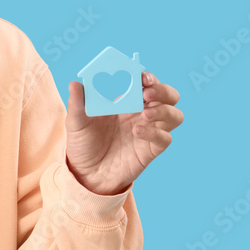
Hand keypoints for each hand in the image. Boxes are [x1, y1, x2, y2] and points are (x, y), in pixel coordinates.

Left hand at [64, 72, 183, 194]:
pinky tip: (137, 132)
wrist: (86, 174)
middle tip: (147, 93)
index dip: (149, 77)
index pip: (146, 83)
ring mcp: (149, 130)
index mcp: (126, 101)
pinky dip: (155, 132)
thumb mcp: (76, 123)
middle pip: (169, 96)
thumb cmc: (83, 144)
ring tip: (144, 113)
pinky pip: (165, 138)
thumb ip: (77, 104)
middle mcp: (141, 113)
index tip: (142, 76)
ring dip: (164, 110)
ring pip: (175, 115)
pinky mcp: (151, 150)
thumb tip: (75, 84)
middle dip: (163, 90)